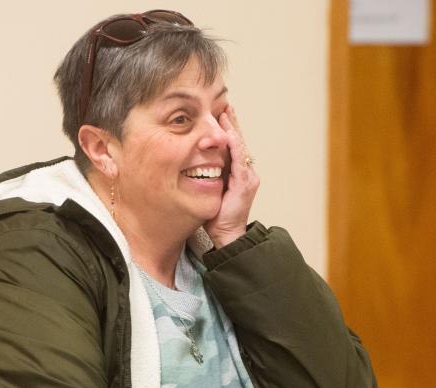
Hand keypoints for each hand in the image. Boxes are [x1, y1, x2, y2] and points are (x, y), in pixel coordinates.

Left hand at [204, 105, 259, 248]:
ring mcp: (247, 176)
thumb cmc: (215, 217)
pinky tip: (228, 132)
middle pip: (237, 141)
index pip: (231, 146)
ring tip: (225, 111)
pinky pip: (239, 159)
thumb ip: (203, 176)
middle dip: (230, 122)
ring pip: (239, 146)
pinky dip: (234, 144)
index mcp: (236, 173)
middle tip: (223, 103)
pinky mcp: (245, 183)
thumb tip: (188, 164)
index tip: (216, 113)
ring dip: (232, 128)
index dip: (225, 129)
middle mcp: (245, 172)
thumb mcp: (207, 191)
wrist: (226, 235)